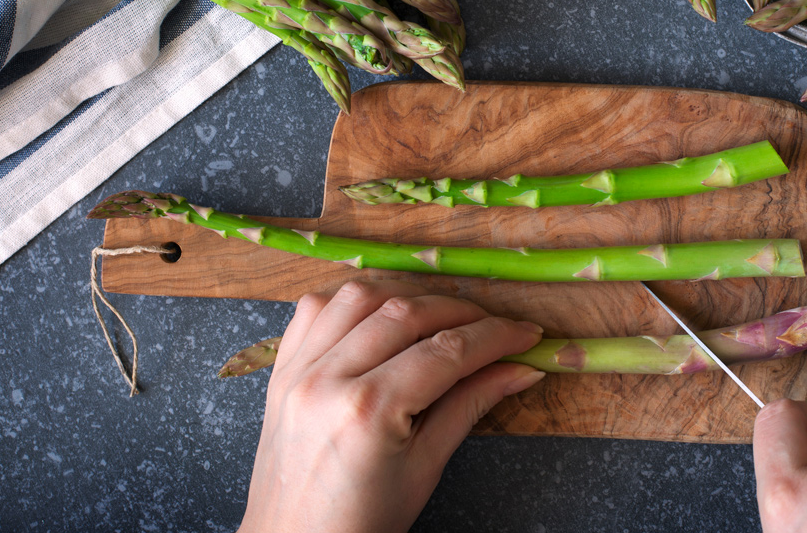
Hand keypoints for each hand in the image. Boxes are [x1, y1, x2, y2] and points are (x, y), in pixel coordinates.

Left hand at [238, 280, 545, 532]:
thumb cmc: (361, 522)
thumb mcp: (425, 468)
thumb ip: (469, 406)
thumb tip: (520, 369)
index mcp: (367, 411)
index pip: (446, 351)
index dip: (495, 336)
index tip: (526, 333)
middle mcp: (327, 378)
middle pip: (405, 313)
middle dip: (460, 311)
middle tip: (495, 325)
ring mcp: (297, 369)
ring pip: (358, 296)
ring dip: (406, 296)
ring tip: (441, 316)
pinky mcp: (280, 369)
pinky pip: (315, 309)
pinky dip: (352, 302)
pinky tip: (380, 316)